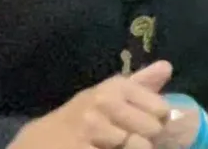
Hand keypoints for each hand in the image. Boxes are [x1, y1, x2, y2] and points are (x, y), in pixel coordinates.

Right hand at [9, 61, 172, 148]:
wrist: (40, 140)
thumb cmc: (83, 116)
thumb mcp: (109, 94)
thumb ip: (140, 83)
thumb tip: (167, 66)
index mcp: (116, 87)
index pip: (161, 109)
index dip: (157, 121)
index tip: (144, 123)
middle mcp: (104, 102)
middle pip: (152, 130)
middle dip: (145, 139)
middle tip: (126, 139)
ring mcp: (91, 127)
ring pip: (138, 146)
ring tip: (113, 146)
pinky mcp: (81, 148)